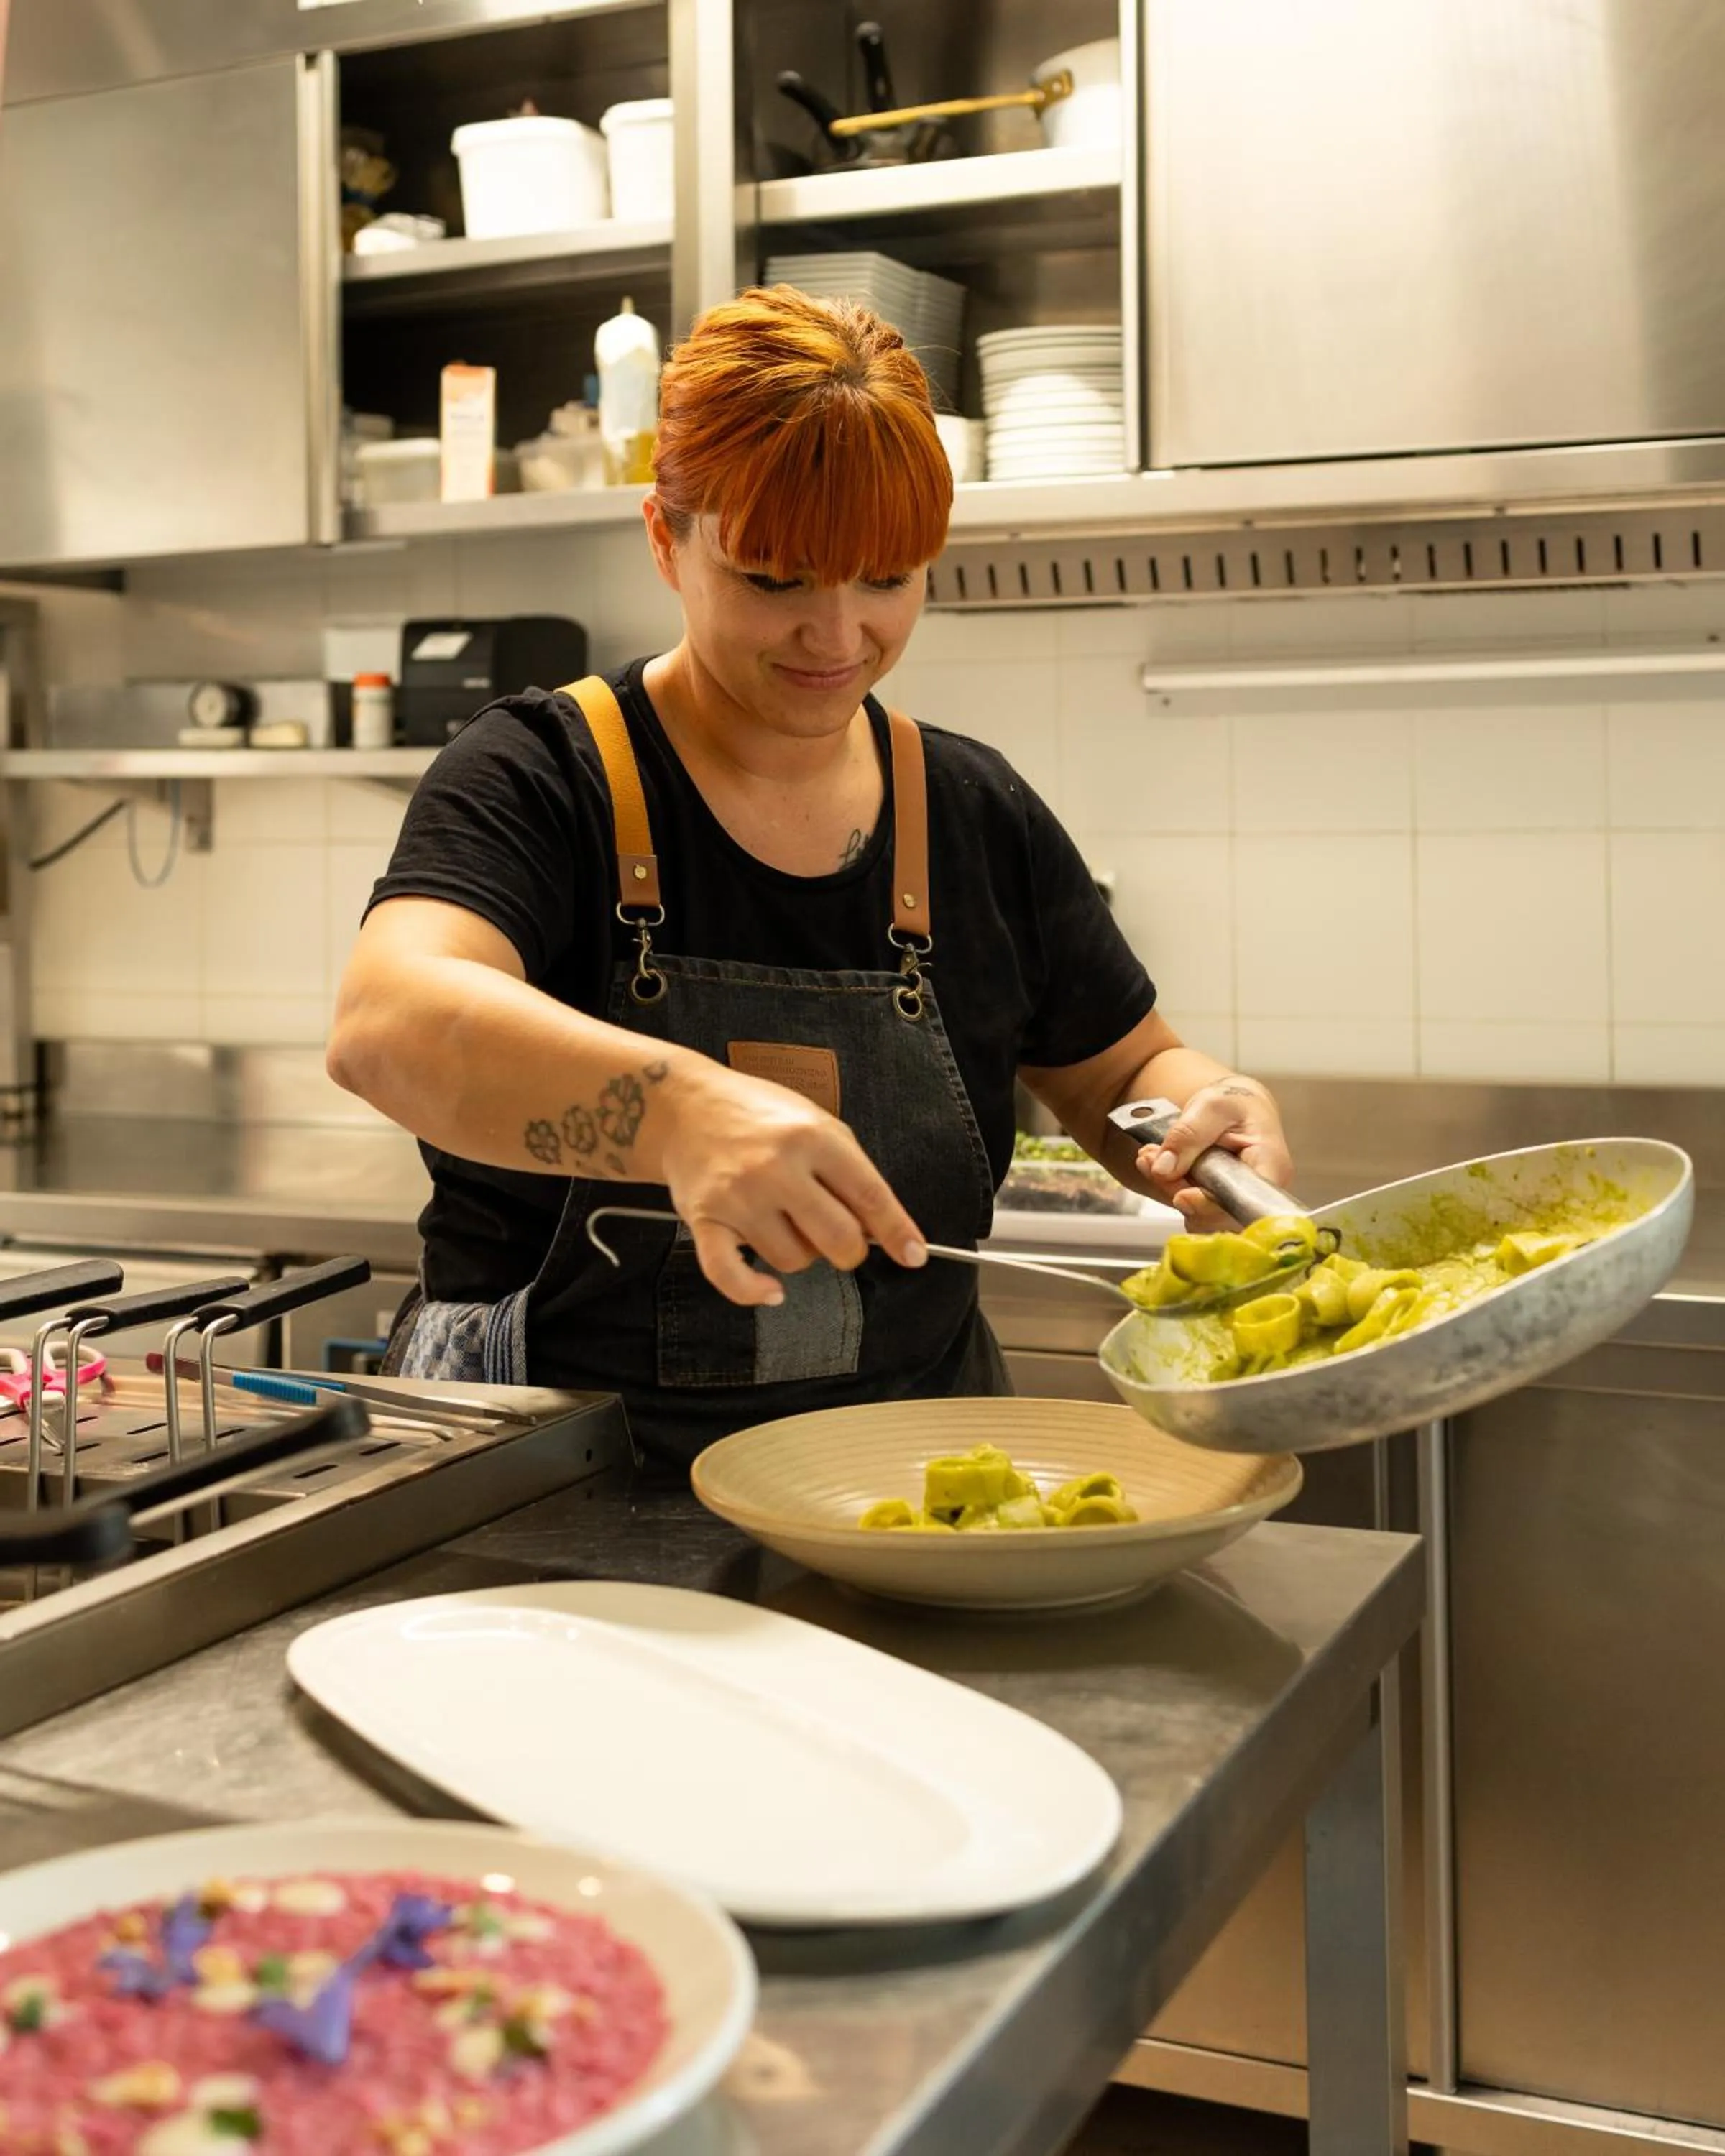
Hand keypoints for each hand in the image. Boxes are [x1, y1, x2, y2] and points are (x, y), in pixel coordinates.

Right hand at [656, 1056, 926, 1306]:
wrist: (684, 1106)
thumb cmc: (759, 1116)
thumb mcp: (815, 1122)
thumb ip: (849, 1170)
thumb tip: (882, 1230)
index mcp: (813, 1138)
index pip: (869, 1196)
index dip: (898, 1232)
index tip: (914, 1256)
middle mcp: (776, 1167)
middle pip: (838, 1239)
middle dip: (848, 1251)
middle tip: (839, 1240)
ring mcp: (738, 1196)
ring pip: (792, 1260)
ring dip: (799, 1254)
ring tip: (786, 1224)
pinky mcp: (704, 1219)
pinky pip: (729, 1275)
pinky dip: (752, 1291)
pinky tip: (771, 1291)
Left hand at [1135, 1078, 1294, 1232]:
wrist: (1233, 1109)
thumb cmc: (1233, 1104)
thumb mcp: (1211, 1106)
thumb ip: (1188, 1135)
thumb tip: (1164, 1170)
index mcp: (1271, 1166)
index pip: (1244, 1202)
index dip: (1211, 1206)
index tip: (1181, 1195)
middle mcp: (1258, 1193)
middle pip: (1217, 1215)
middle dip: (1178, 1191)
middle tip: (1152, 1159)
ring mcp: (1238, 1204)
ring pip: (1199, 1216)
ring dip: (1168, 1189)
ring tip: (1153, 1156)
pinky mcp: (1218, 1207)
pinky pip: (1190, 1210)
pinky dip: (1169, 1189)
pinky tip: (1160, 1164)